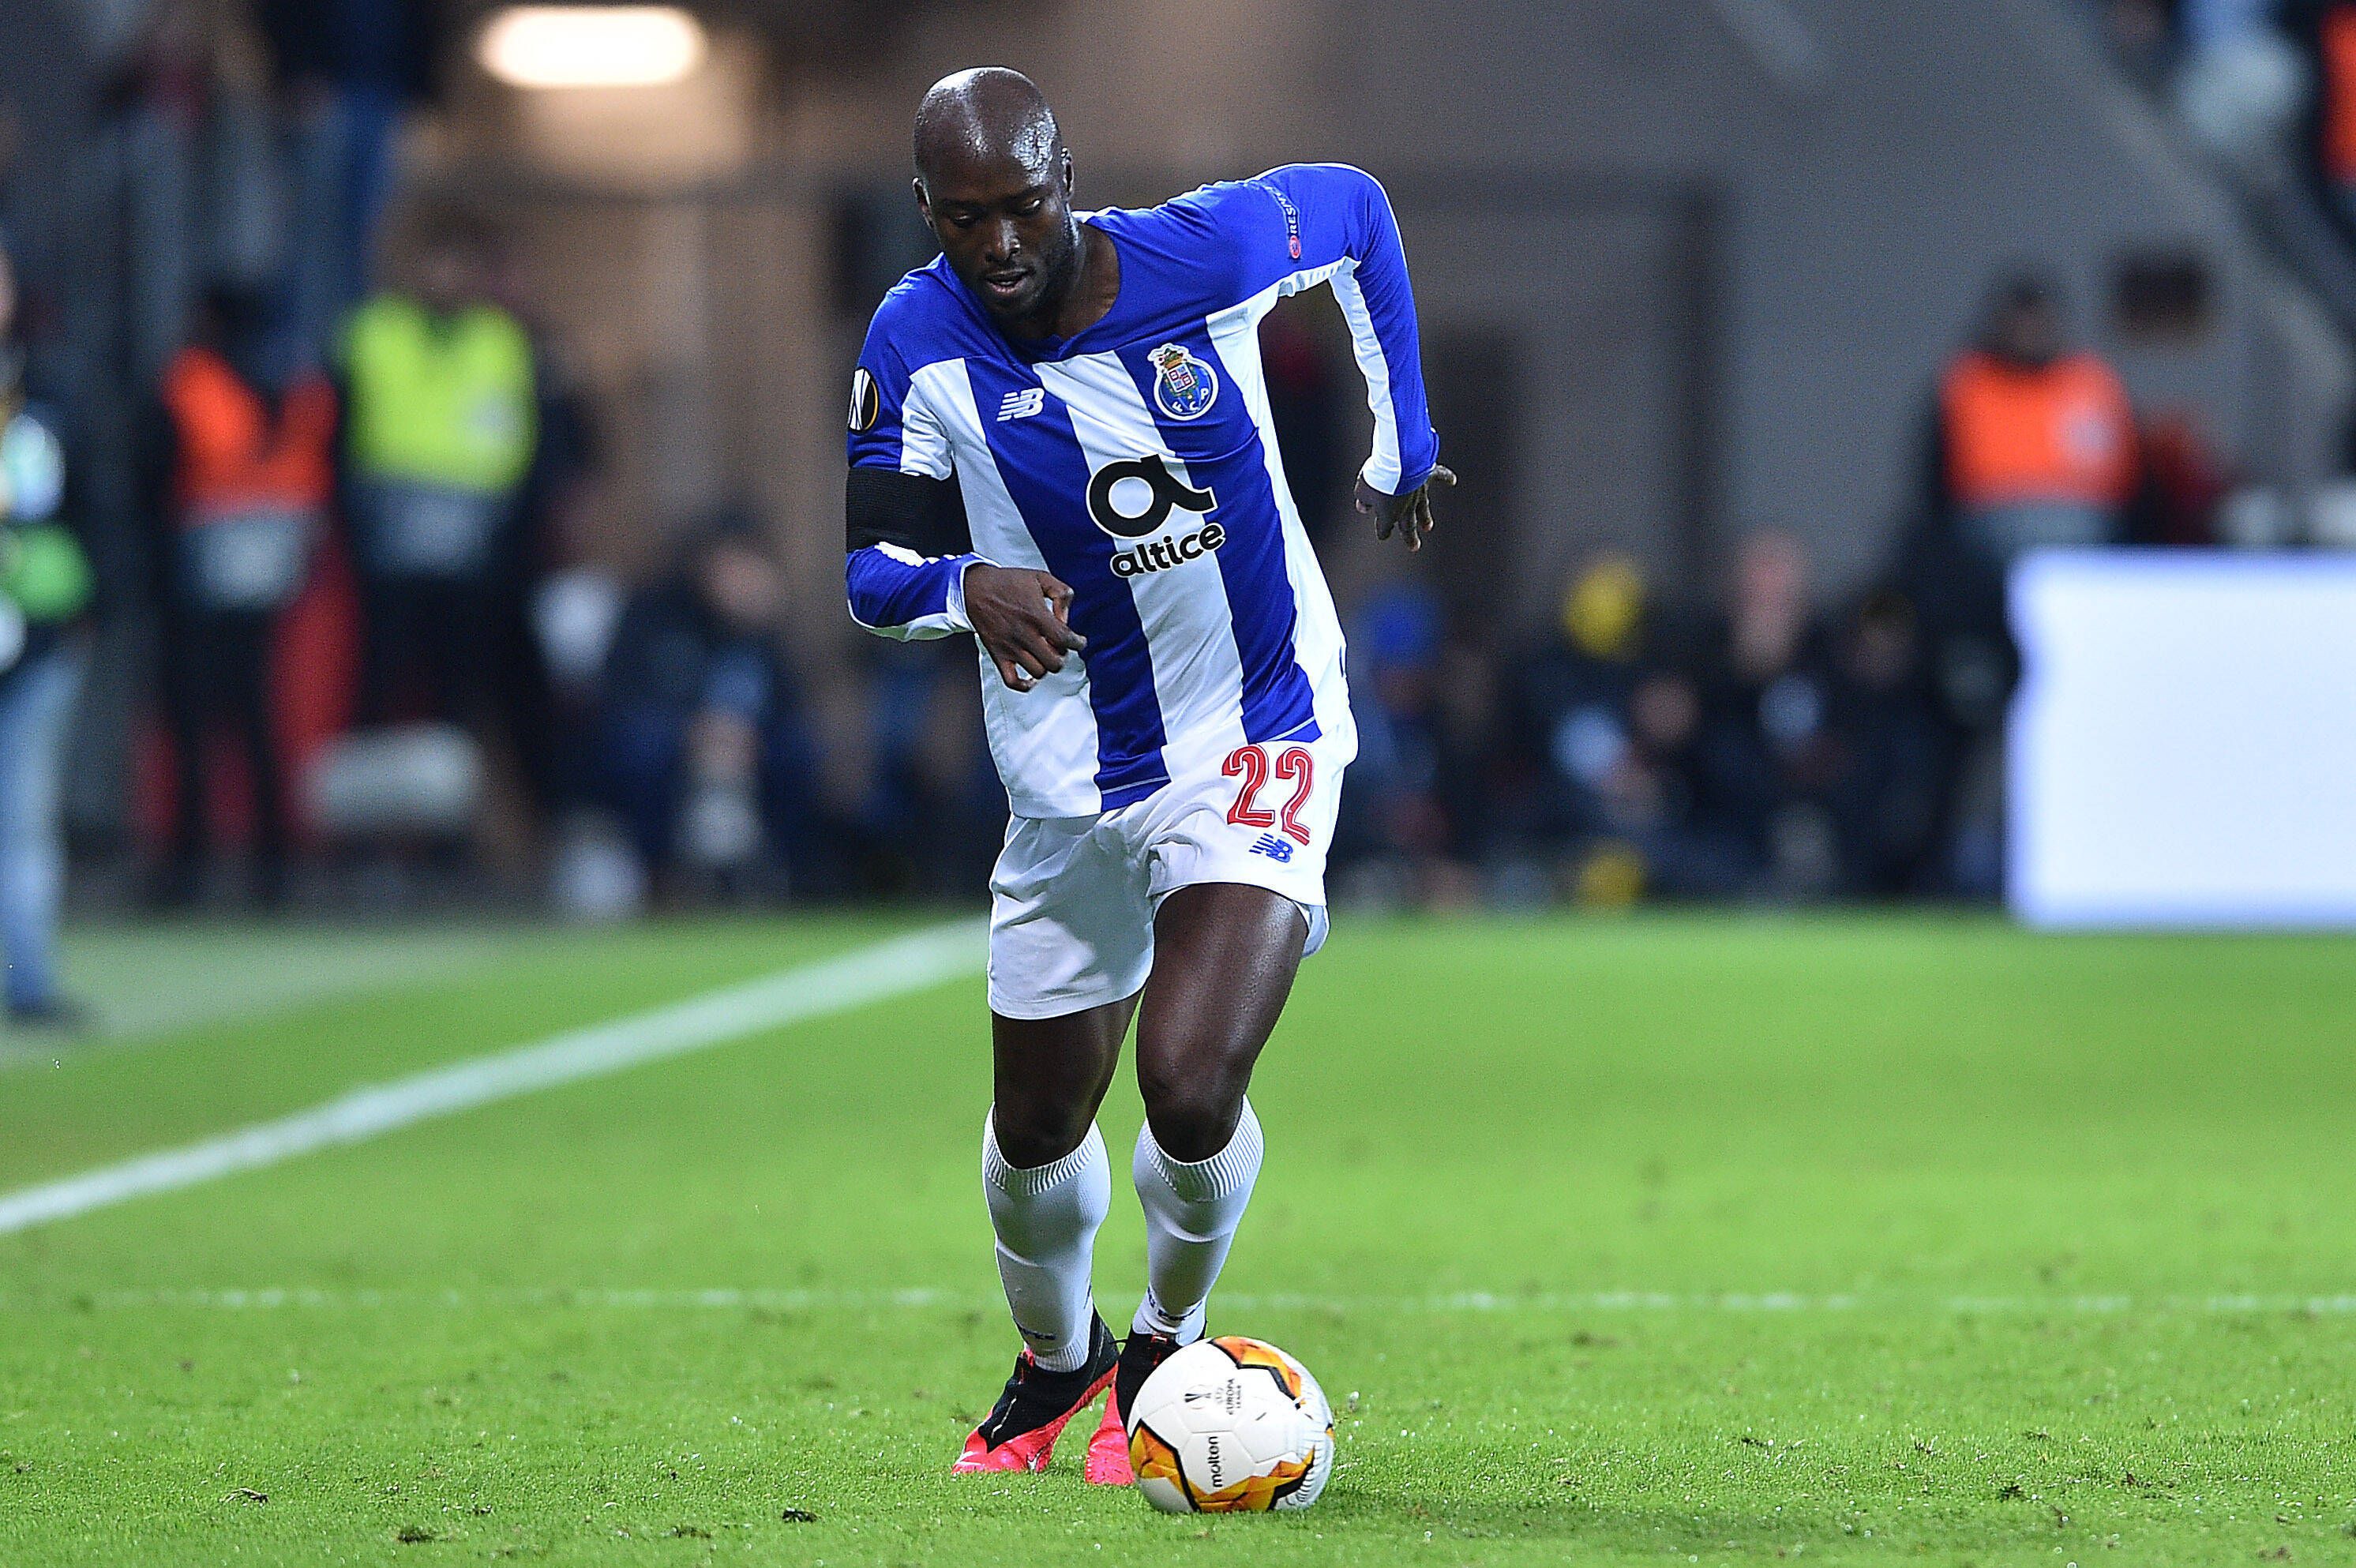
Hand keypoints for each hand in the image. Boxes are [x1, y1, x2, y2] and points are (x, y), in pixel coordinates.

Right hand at [963, 563, 1085, 691]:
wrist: (976, 588)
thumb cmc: (1008, 582)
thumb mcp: (1041, 577)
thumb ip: (1061, 594)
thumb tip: (1066, 618)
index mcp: (1037, 616)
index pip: (1066, 640)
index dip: (1078, 643)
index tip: (1079, 642)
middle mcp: (1024, 635)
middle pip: (1055, 662)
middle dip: (1062, 656)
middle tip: (1059, 648)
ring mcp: (1010, 648)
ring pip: (1038, 672)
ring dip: (1046, 666)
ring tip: (1046, 656)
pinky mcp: (998, 655)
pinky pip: (1012, 681)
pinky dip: (1024, 685)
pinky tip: (1031, 677)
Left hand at [1355, 464, 1455, 552]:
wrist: (1399, 462)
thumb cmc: (1378, 478)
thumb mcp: (1362, 489)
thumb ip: (1363, 500)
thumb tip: (1362, 507)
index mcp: (1389, 514)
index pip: (1385, 528)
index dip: (1383, 532)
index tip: (1383, 535)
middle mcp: (1405, 507)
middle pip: (1407, 526)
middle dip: (1410, 537)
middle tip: (1415, 547)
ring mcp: (1418, 492)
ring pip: (1422, 508)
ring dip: (1425, 517)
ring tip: (1428, 526)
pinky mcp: (1427, 475)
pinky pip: (1439, 476)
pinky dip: (1446, 477)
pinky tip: (1452, 481)